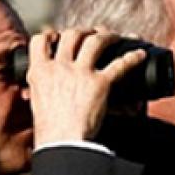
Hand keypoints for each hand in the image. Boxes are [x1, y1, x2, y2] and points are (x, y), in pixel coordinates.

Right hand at [25, 28, 146, 147]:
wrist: (61, 143)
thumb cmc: (50, 131)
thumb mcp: (37, 103)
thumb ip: (39, 90)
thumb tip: (34, 91)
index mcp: (40, 71)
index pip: (41, 41)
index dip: (51, 34)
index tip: (59, 36)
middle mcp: (60, 67)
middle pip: (72, 35)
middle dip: (84, 31)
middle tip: (92, 34)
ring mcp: (81, 73)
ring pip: (96, 41)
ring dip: (107, 36)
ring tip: (115, 37)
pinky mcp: (100, 83)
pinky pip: (121, 65)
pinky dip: (133, 58)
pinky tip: (140, 55)